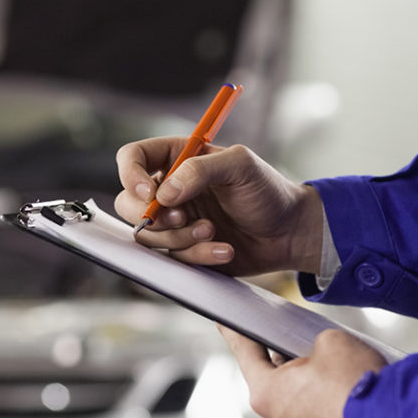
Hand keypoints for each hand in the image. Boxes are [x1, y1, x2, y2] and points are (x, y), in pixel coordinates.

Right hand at [114, 138, 323, 275]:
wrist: (289, 232)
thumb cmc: (268, 191)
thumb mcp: (241, 166)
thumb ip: (200, 170)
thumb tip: (163, 194)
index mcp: (176, 158)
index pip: (132, 158)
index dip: (130, 175)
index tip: (150, 193)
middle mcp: (169, 189)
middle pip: (128, 203)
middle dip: (152, 217)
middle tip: (181, 218)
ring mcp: (174, 221)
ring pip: (147, 236)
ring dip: (179, 238)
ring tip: (213, 231)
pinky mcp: (183, 249)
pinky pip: (172, 259)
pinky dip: (198, 256)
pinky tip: (224, 249)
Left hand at [218, 326, 387, 417]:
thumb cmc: (360, 388)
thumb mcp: (331, 340)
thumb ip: (312, 342)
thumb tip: (319, 353)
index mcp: (266, 393)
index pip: (245, 353)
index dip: (236, 333)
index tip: (225, 324)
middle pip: (274, 379)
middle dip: (288, 360)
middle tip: (305, 344)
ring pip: (298, 400)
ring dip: (312, 384)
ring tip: (338, 369)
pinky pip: (319, 417)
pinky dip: (329, 403)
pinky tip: (347, 390)